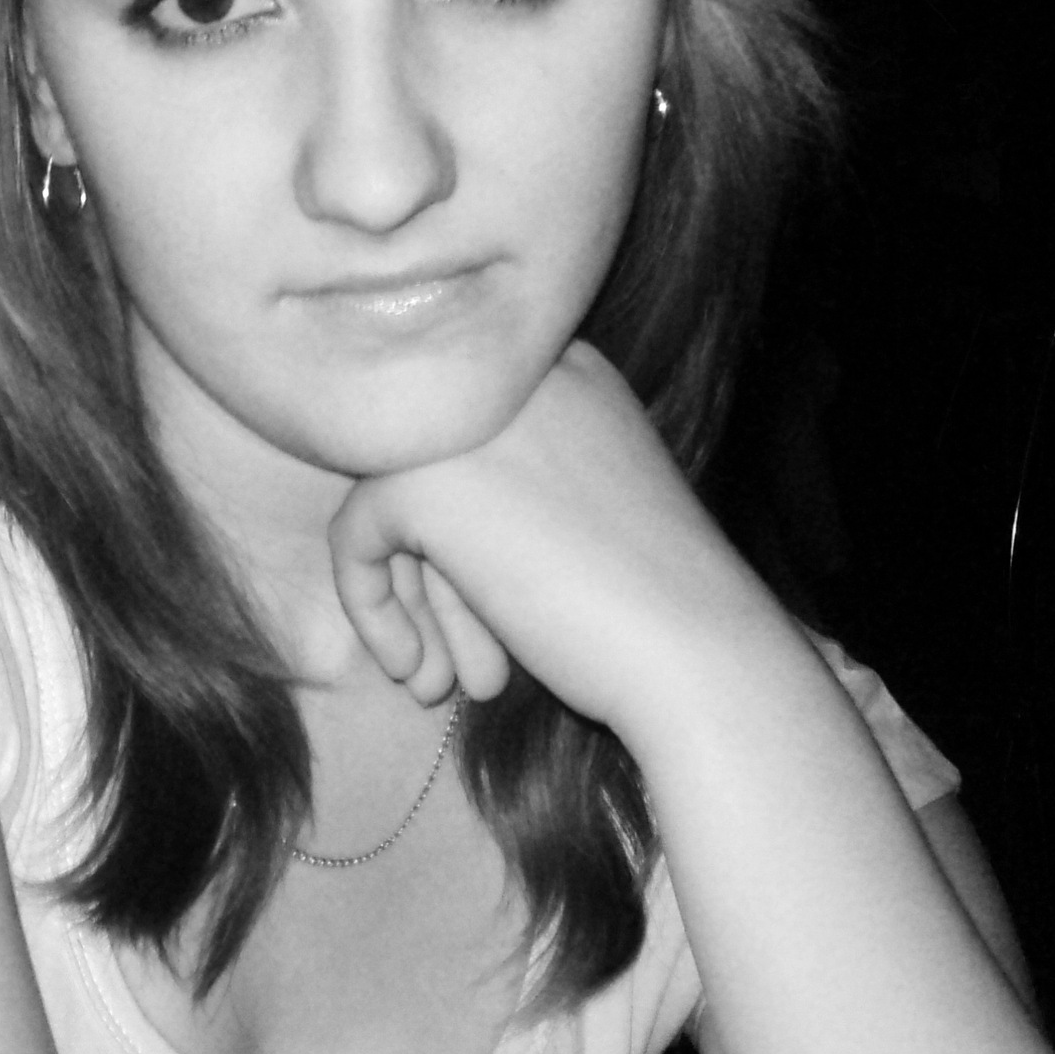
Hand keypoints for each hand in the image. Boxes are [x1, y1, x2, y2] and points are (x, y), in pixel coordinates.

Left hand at [326, 344, 772, 730]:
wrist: (697, 652)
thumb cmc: (655, 602)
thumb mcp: (581, 509)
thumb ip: (504, 487)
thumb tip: (396, 526)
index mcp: (563, 368)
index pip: (465, 439)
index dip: (461, 538)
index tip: (478, 615)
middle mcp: (511, 374)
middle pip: (425, 473)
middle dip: (436, 580)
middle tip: (454, 670)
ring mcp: (463, 421)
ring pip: (390, 506)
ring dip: (415, 603)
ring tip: (438, 685)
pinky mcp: (421, 481)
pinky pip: (357, 540)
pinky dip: (375, 610)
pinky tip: (415, 672)